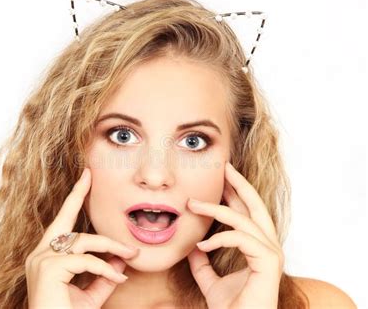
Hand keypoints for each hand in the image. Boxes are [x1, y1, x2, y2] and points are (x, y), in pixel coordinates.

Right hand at [25, 167, 139, 307]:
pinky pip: (86, 261)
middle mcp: (39, 253)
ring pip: (83, 241)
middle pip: (65, 219)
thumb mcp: (90, 294)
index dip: (72, 199)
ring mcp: (41, 260)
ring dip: (111, 246)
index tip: (84, 179)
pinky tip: (119, 278)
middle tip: (89, 176)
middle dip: (76, 194)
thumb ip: (104, 275)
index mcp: (46, 255)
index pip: (61, 223)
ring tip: (130, 254)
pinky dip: (105, 268)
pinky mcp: (48, 269)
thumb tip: (121, 258)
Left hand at [187, 162, 283, 308]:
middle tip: (224, 167)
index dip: (235, 194)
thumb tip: (192, 247)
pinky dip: (220, 238)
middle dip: (240, 184)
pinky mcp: (268, 263)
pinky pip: (242, 239)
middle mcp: (268, 246)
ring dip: (216, 209)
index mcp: (257, 247)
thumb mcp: (210, 281)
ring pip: (243, 220)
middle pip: (255, 206)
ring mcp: (271, 254)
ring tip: (192, 204)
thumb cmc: (232, 308)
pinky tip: (202, 245)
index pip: (247, 213)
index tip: (220, 179)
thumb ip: (202, 264)